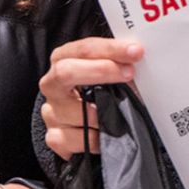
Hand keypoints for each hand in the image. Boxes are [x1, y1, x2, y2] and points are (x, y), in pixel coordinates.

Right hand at [38, 37, 141, 159]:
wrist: (80, 125)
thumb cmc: (96, 93)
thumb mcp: (106, 73)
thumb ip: (117, 63)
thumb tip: (138, 58)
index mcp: (63, 60)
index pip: (84, 49)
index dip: (110, 49)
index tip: (135, 51)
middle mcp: (52, 84)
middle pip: (66, 72)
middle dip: (101, 70)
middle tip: (129, 73)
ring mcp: (51, 112)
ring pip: (76, 112)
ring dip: (104, 113)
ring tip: (120, 114)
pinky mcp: (54, 138)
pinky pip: (77, 139)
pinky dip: (96, 139)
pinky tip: (105, 135)